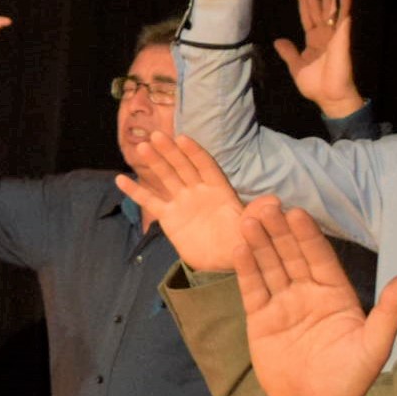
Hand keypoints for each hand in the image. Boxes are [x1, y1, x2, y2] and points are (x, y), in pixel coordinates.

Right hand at [115, 133, 250, 272]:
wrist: (223, 259)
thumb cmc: (241, 242)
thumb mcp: (252, 229)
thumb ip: (259, 213)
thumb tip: (277, 201)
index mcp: (219, 190)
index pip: (206, 167)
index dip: (195, 153)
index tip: (183, 138)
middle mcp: (198, 191)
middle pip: (183, 166)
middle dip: (171, 152)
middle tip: (157, 136)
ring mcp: (182, 202)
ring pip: (166, 178)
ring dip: (154, 163)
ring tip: (141, 147)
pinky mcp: (169, 217)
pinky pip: (151, 201)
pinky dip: (136, 191)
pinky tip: (120, 179)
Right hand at [233, 198, 396, 395]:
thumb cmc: (349, 379)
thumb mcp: (374, 346)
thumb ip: (389, 312)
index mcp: (335, 294)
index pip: (320, 257)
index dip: (308, 235)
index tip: (297, 212)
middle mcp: (307, 293)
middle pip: (291, 255)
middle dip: (279, 230)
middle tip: (268, 204)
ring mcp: (282, 304)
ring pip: (269, 266)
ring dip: (259, 243)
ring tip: (248, 219)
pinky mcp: (261, 319)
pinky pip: (253, 289)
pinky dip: (246, 269)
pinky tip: (239, 248)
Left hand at [273, 0, 362, 117]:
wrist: (329, 96)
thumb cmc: (315, 84)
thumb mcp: (296, 66)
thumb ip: (289, 52)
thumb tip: (277, 41)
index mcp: (312, 39)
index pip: (306, 14)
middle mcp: (323, 34)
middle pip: (316, 7)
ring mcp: (333, 34)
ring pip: (329, 9)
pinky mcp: (342, 38)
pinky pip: (344, 19)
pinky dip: (346, 5)